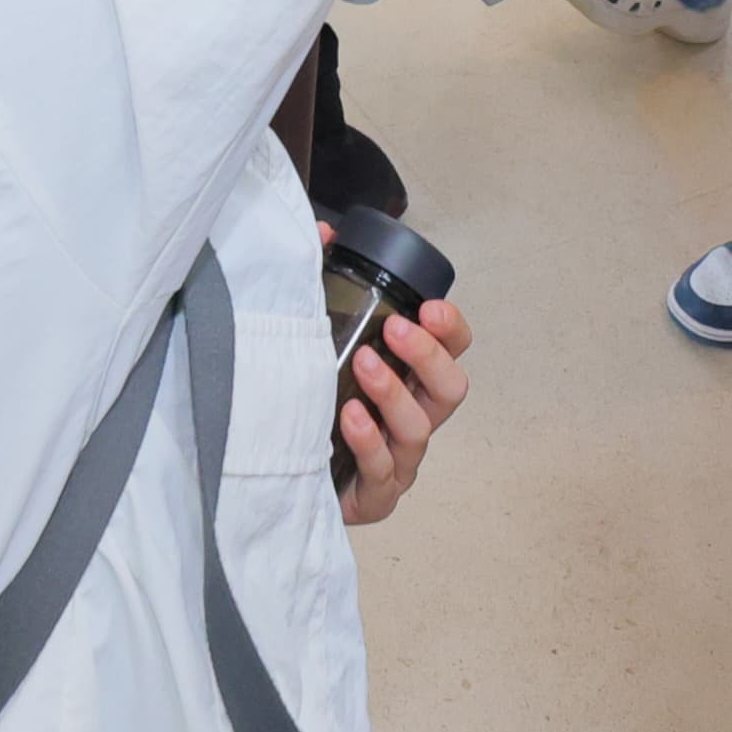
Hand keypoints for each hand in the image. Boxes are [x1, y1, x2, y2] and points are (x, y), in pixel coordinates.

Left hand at [333, 254, 471, 527]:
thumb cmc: (311, 400)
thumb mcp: (318, 337)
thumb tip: (323, 234)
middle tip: (396, 330)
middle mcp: (412, 417)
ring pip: (418, 430)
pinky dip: (370, 441)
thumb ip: (324, 284)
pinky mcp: (373, 497)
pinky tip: (348, 417)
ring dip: (394, 393)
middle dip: (428, 357)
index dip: (451, 330)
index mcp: (409, 378)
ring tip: (362, 365)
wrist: (278, 473)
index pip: (453, 350)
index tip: (429, 307)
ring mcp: (398, 460)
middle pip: (450, 390)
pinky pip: (384, 472)